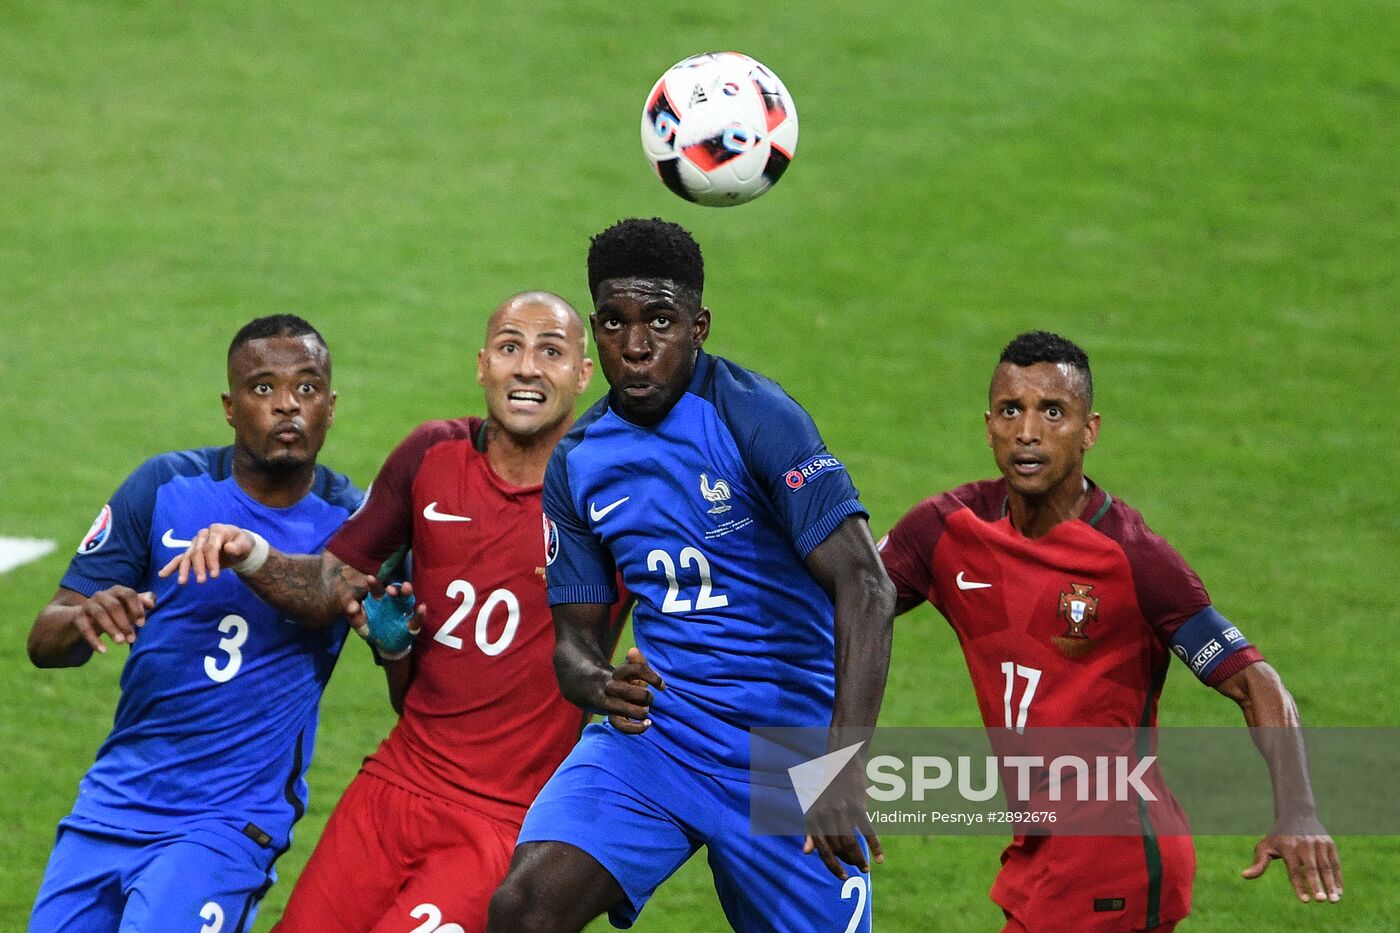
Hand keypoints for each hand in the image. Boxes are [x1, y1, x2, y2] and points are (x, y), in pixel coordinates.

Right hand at [69, 586, 155, 653]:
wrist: (88, 617)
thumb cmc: (117, 612)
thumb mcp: (130, 607)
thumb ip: (143, 603)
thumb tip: (152, 603)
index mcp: (118, 590)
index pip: (129, 594)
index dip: (136, 608)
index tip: (142, 624)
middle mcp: (102, 594)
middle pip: (114, 606)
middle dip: (124, 623)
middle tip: (132, 639)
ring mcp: (88, 604)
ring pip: (99, 614)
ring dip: (111, 629)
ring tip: (121, 643)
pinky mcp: (77, 616)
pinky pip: (85, 627)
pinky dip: (94, 640)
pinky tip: (103, 651)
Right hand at [157, 523, 253, 583]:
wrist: (239, 545)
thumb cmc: (243, 544)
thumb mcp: (245, 544)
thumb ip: (238, 547)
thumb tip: (228, 548)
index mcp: (217, 530)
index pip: (210, 546)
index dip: (212, 561)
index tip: (215, 575)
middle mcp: (204, 535)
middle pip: (197, 552)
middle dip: (199, 567)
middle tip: (202, 581)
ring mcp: (196, 543)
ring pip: (187, 556)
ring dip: (184, 570)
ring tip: (182, 582)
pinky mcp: (192, 552)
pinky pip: (180, 558)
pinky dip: (171, 566)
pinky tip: (162, 574)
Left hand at [348, 579, 424, 657]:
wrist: (386, 646)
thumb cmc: (372, 630)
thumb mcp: (360, 624)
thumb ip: (354, 616)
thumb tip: (351, 607)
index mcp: (380, 601)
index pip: (377, 590)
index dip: (374, 584)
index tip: (369, 578)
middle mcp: (393, 603)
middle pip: (394, 592)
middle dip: (393, 588)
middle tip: (389, 589)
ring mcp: (403, 612)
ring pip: (407, 600)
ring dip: (407, 593)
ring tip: (407, 587)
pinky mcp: (412, 625)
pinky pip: (417, 619)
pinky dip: (420, 614)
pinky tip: (422, 608)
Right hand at [604, 647, 663, 733]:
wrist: (598, 691)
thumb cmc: (624, 680)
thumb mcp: (630, 669)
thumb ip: (638, 661)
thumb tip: (633, 650)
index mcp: (618, 673)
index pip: (635, 670)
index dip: (651, 677)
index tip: (662, 686)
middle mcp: (611, 687)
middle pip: (627, 691)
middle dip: (644, 696)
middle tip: (649, 698)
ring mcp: (609, 703)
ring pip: (623, 709)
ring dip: (640, 711)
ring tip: (645, 710)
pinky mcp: (611, 717)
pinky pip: (620, 725)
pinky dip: (635, 728)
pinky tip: (648, 724)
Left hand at [802, 757, 882, 880]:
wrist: (842, 762)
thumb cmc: (827, 788)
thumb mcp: (814, 808)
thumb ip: (810, 831)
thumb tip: (806, 853)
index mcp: (813, 817)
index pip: (822, 849)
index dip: (833, 866)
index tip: (843, 877)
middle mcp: (825, 815)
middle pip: (838, 848)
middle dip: (849, 861)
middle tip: (858, 865)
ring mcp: (842, 810)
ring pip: (851, 843)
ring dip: (859, 859)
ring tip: (865, 867)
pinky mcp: (858, 805)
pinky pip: (868, 831)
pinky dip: (875, 847)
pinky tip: (880, 858)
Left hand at [1242, 832, 1341, 902]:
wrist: (1297, 815)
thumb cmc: (1278, 837)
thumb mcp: (1265, 846)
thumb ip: (1259, 863)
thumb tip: (1244, 876)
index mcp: (1287, 847)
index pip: (1294, 870)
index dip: (1299, 886)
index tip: (1305, 901)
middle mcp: (1304, 845)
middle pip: (1311, 868)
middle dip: (1317, 885)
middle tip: (1321, 901)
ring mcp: (1318, 844)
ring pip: (1326, 867)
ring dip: (1331, 884)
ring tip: (1334, 901)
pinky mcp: (1329, 844)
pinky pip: (1335, 863)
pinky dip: (1338, 878)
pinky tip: (1339, 891)